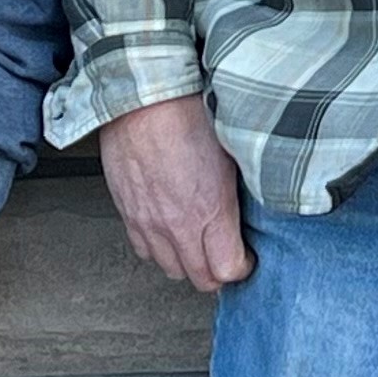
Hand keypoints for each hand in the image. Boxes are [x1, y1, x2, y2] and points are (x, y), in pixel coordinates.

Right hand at [99, 95, 251, 293]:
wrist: (143, 98)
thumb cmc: (188, 114)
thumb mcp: (232, 153)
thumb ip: (238, 192)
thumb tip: (249, 209)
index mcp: (211, 210)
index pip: (227, 270)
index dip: (241, 267)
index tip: (246, 257)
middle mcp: (178, 224)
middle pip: (199, 278)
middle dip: (217, 272)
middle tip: (224, 256)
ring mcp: (149, 222)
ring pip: (170, 269)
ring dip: (187, 263)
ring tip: (197, 244)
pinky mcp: (127, 213)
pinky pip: (144, 250)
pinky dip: (159, 249)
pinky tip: (168, 231)